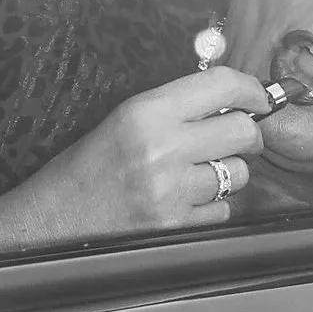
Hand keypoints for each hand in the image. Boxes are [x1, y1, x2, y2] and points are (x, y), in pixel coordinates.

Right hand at [33, 67, 271, 235]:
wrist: (52, 220)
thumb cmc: (88, 167)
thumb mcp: (124, 119)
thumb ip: (177, 105)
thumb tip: (234, 95)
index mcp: (146, 112)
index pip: (222, 85)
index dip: (252, 89)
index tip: (260, 98)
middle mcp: (162, 148)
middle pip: (243, 131)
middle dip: (247, 135)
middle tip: (236, 139)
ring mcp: (171, 191)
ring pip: (239, 174)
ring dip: (229, 174)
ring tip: (197, 174)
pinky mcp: (176, 226)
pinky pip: (223, 210)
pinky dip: (213, 206)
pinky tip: (184, 202)